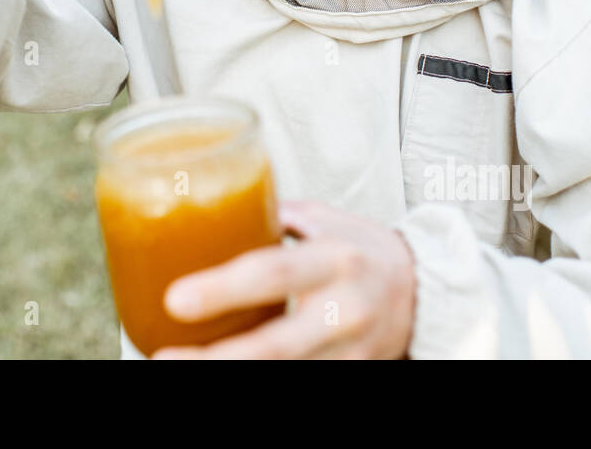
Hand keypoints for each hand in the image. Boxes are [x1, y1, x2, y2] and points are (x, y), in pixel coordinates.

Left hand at [152, 200, 416, 358]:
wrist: (426, 291)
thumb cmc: (363, 249)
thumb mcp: (324, 221)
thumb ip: (271, 216)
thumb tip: (207, 207)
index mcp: (335, 260)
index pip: (274, 273)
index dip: (223, 289)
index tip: (175, 299)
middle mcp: (345, 311)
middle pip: (276, 345)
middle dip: (218, 357)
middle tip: (164, 357)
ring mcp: (350, 353)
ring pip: (285, 374)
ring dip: (226, 372)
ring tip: (178, 365)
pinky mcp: (353, 375)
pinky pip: (299, 383)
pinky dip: (257, 381)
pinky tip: (218, 371)